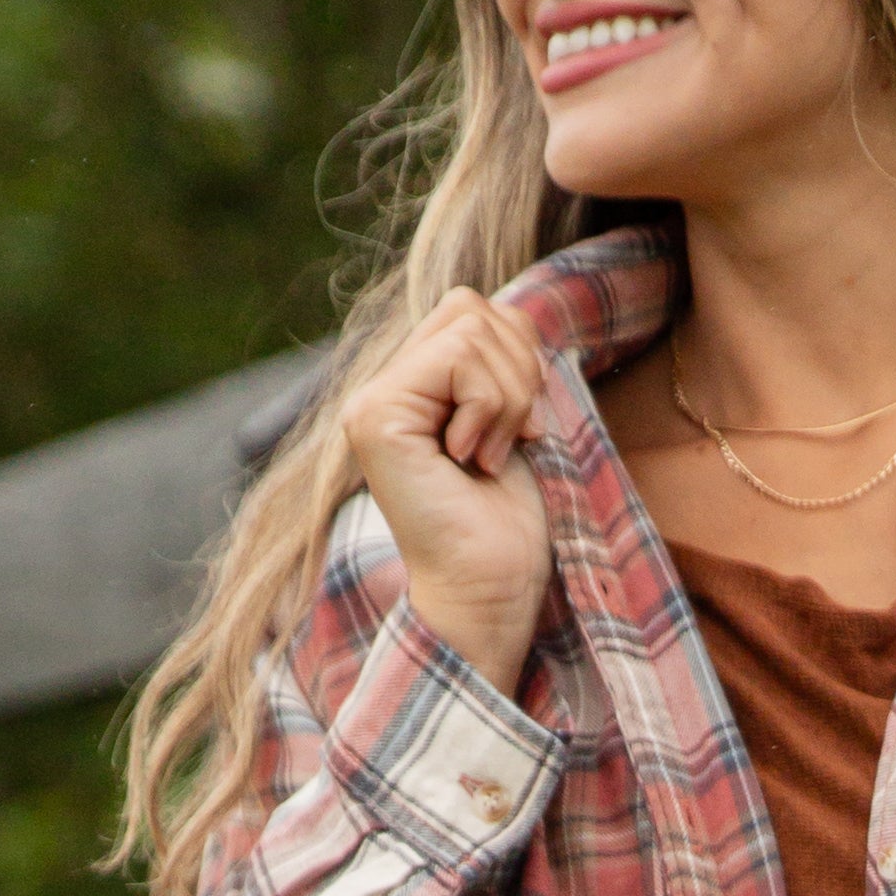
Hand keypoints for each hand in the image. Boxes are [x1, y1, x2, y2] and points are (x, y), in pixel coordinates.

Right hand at [340, 285, 552, 698]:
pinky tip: (473, 460)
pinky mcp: (375, 417)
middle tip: (512, 440)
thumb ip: (500, 364)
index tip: (523, 429)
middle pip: (470, 306)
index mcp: (412, 389)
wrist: (490, 589)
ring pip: (470, 328)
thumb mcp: (514, 422)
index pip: (473, 310)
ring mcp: (372, 403)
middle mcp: (382, 390)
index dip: (519, 357)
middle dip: (519, 370)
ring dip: (508, 397)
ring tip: (491, 456)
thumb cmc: (508, 523)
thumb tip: (514, 312)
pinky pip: (458, 358)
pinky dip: (490, 407)